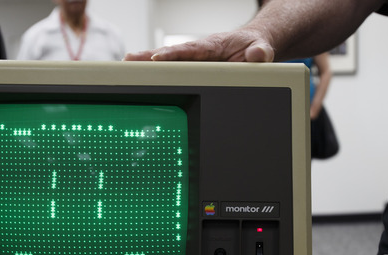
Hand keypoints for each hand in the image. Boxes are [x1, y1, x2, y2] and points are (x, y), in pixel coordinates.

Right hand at [124, 29, 273, 61]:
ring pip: (167, 61)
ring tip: (126, 65)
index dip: (174, 54)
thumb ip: (260, 53)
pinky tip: (138, 75)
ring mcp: (193, 60)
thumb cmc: (253, 46)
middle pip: (170, 54)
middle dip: (149, 56)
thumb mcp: (261, 49)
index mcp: (212, 46)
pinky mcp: (191, 67)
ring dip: (146, 63)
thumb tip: (258, 55)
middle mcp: (198, 52)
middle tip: (128, 59)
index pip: (190, 50)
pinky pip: (171, 69)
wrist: (252, 46)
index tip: (158, 57)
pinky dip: (155, 71)